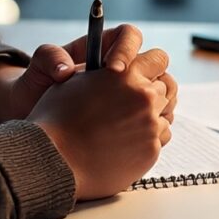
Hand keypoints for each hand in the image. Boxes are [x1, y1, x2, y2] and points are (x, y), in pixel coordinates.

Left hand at [0, 23, 152, 123]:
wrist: (37, 121)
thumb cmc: (37, 86)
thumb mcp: (38, 69)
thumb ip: (49, 58)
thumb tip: (65, 68)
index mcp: (103, 48)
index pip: (129, 36)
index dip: (128, 48)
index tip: (114, 69)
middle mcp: (122, 70)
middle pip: (156, 63)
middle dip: (152, 77)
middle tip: (136, 96)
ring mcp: (131, 95)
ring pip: (163, 90)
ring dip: (159, 101)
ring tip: (140, 118)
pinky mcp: (134, 120)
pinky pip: (157, 118)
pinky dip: (155, 124)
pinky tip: (136, 137)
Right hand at [29, 46, 173, 199]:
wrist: (53, 159)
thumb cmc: (57, 118)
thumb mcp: (76, 80)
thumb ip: (105, 72)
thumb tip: (118, 71)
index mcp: (126, 72)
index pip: (158, 59)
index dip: (150, 66)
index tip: (142, 73)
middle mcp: (143, 96)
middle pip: (165, 87)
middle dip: (151, 91)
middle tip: (132, 100)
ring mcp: (150, 125)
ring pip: (164, 113)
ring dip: (150, 115)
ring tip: (124, 123)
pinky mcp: (151, 150)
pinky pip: (160, 137)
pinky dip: (147, 137)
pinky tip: (125, 140)